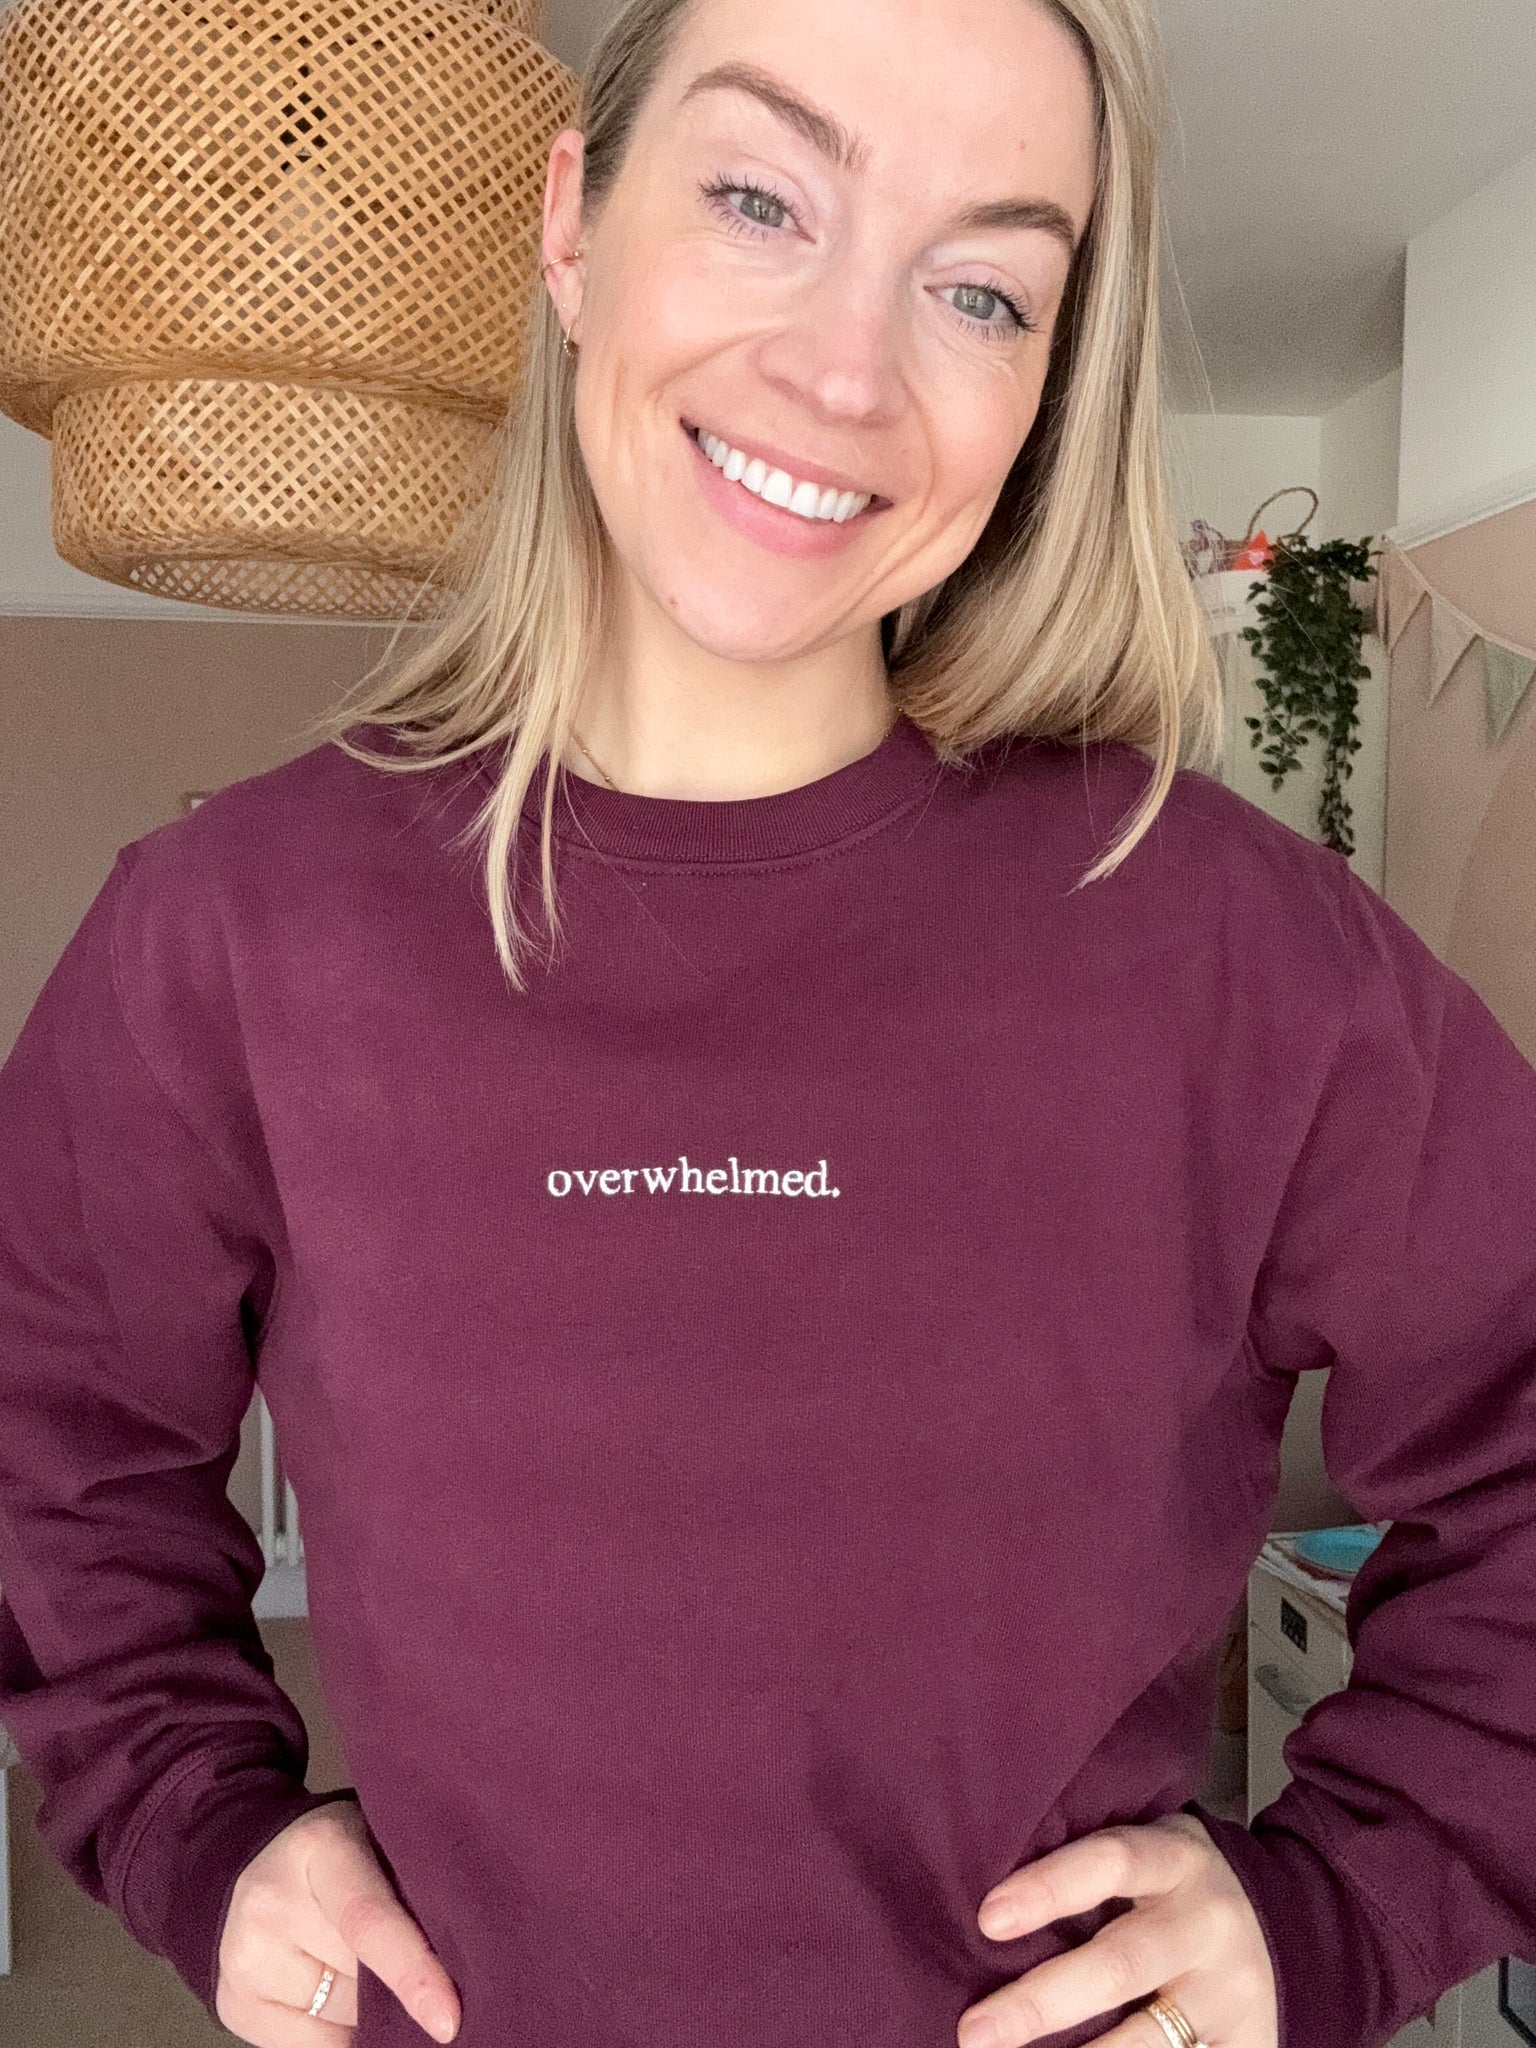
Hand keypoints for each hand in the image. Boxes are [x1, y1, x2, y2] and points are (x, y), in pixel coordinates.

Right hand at [215, 1798, 460, 2043]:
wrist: (257, 1856)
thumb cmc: (345, 1852)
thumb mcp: (380, 1843)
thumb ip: (411, 1892)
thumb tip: (456, 1973)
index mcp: (322, 1846)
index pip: (368, 1920)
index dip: (412, 1973)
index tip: (447, 2020)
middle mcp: (271, 1900)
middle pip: (356, 1979)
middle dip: (397, 1989)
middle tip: (420, 1970)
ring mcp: (241, 1954)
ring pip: (336, 2019)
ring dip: (365, 2010)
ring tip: (362, 1967)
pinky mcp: (231, 2001)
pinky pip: (306, 2046)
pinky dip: (336, 2032)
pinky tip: (335, 1995)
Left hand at [957, 1811, 1277, 2047]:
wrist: (1295, 1917)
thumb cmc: (1178, 1884)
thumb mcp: (1151, 1852)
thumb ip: (1091, 1869)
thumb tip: (989, 1909)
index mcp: (1177, 1859)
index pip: (1110, 1863)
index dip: (1049, 1888)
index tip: (987, 1919)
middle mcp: (1208, 1924)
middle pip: (1119, 1965)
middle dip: (1040, 2003)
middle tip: (974, 2033)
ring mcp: (1231, 1993)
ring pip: (1150, 2041)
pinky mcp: (1250, 2044)